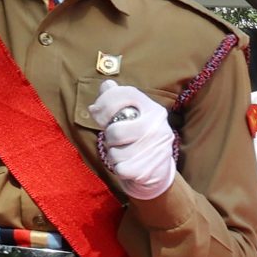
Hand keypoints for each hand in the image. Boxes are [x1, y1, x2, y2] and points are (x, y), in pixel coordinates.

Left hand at [90, 82, 176, 200]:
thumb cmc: (139, 139)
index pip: (125, 94)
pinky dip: (119, 168)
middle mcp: (158, 126)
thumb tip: (106, 85)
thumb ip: (118, 100)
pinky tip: (128, 166)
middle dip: (109, 137)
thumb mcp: (133, 117)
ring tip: (124, 153)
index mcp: (153, 109)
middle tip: (117, 140)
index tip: (97, 113)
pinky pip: (119, 168)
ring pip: (115, 152)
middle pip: (115, 130)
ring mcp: (156, 149)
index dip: (104, 102)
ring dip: (114, 155)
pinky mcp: (149, 169)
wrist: (160, 171)